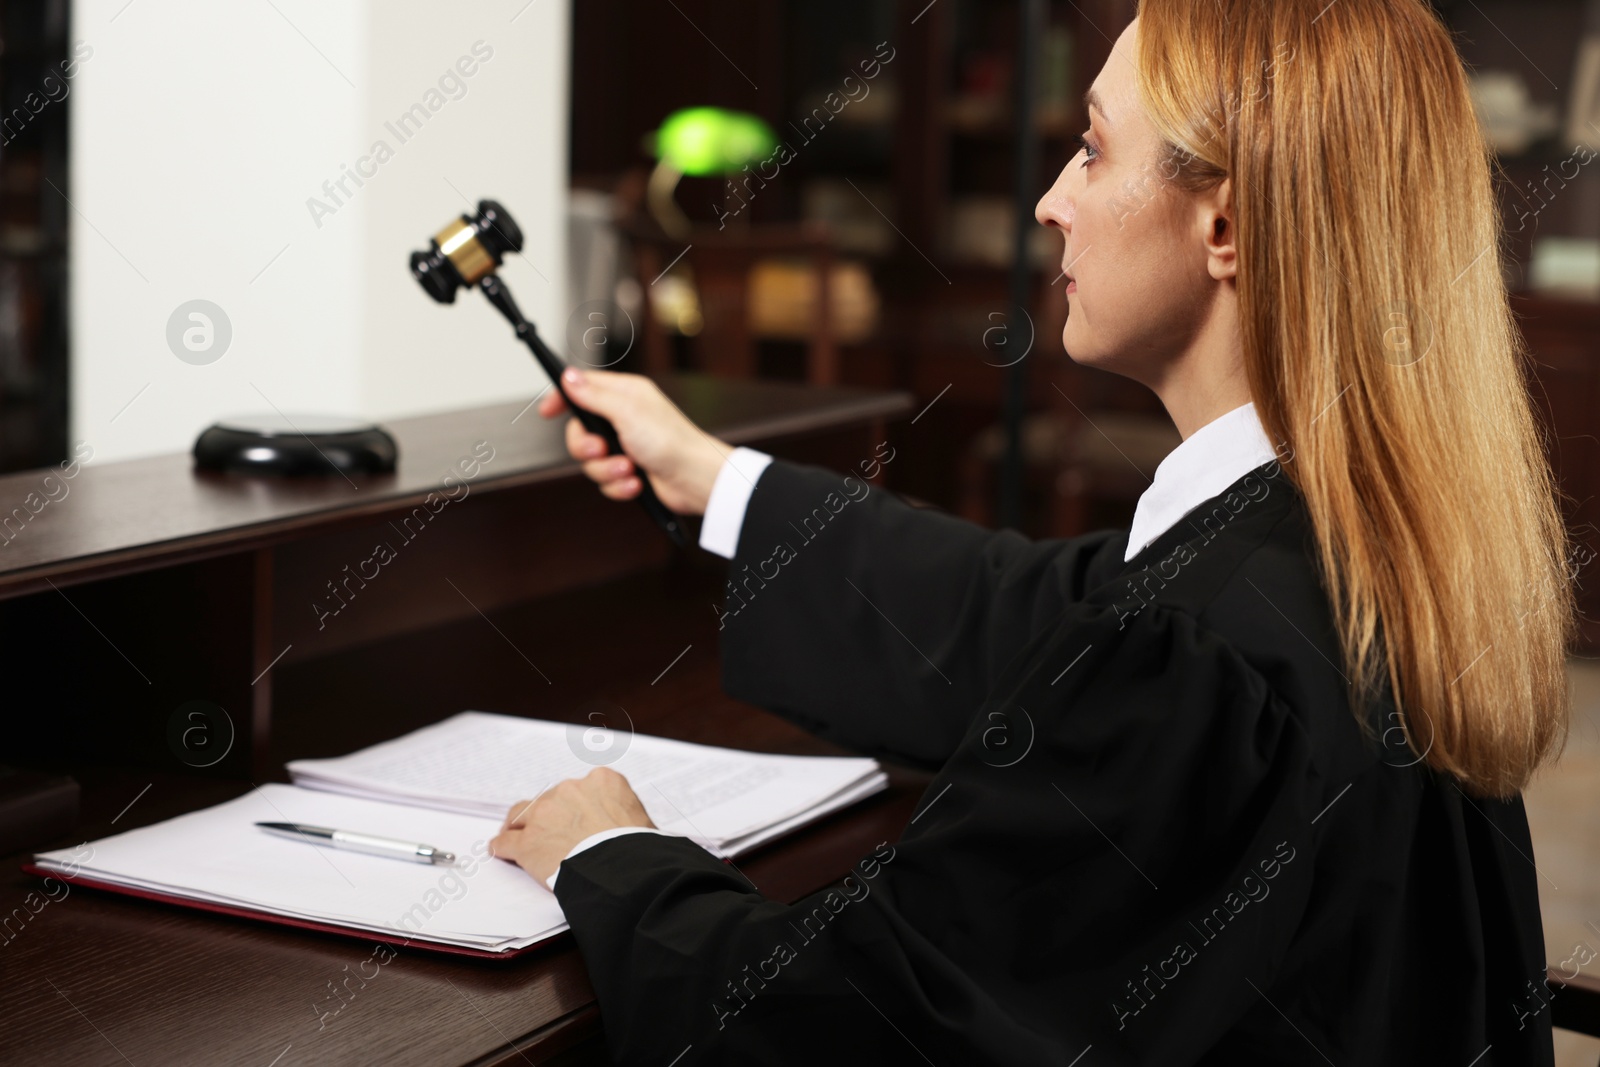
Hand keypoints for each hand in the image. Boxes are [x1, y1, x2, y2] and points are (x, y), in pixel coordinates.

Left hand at [489, 767, 656, 888]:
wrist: (625, 870)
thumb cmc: (639, 850)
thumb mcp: (643, 820)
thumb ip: (626, 814)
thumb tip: (633, 828)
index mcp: (602, 781)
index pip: (580, 788)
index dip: (574, 805)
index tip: (574, 815)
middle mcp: (571, 790)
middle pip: (550, 799)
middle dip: (549, 815)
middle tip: (549, 832)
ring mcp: (545, 814)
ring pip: (521, 815)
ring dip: (519, 826)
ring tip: (513, 835)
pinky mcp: (528, 842)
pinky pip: (506, 842)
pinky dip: (502, 847)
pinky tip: (499, 851)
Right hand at [539, 368, 730, 514]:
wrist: (695, 479)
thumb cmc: (671, 441)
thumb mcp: (627, 412)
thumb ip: (594, 395)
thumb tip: (568, 376)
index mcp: (624, 395)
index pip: (583, 388)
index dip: (562, 398)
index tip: (547, 412)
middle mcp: (623, 419)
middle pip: (579, 431)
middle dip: (586, 447)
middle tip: (601, 450)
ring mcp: (626, 446)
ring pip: (591, 461)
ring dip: (607, 470)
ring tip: (629, 469)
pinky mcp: (629, 472)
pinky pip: (605, 481)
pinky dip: (619, 485)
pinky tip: (636, 483)